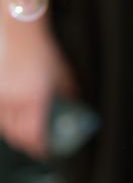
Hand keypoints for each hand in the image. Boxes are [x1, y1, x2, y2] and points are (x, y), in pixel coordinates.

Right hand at [0, 26, 74, 158]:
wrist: (20, 33)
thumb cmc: (42, 50)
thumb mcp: (62, 73)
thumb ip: (68, 92)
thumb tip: (74, 105)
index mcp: (34, 99)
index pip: (34, 134)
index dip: (39, 146)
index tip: (45, 150)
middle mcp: (14, 101)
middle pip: (17, 134)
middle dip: (28, 142)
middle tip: (37, 144)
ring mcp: (0, 96)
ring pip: (5, 126)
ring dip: (16, 132)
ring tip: (27, 131)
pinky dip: (6, 120)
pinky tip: (14, 117)